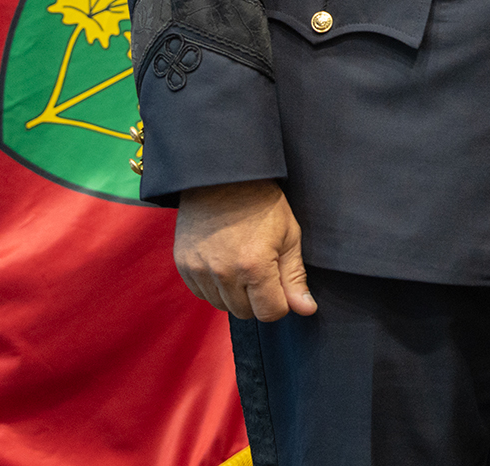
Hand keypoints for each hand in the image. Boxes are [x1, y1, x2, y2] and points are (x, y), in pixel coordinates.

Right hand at [173, 180, 316, 320]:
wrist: (223, 176)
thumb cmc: (262, 202)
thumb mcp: (289, 234)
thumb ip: (295, 277)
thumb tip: (306, 310)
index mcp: (254, 266)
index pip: (270, 313)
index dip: (281, 302)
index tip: (281, 282)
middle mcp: (223, 273)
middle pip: (246, 313)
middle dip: (258, 298)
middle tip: (262, 268)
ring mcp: (199, 270)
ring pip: (223, 306)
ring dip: (235, 294)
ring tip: (242, 262)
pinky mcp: (183, 265)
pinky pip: (202, 294)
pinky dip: (215, 286)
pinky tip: (223, 261)